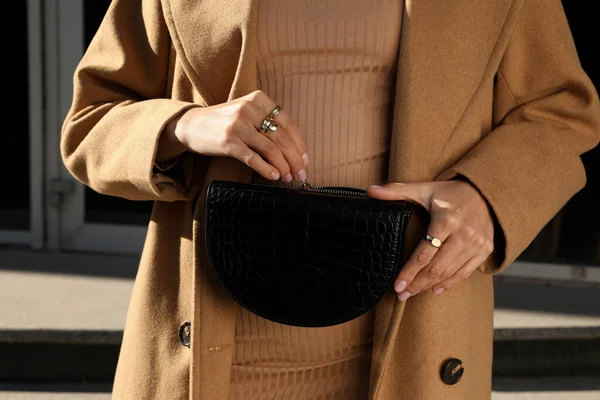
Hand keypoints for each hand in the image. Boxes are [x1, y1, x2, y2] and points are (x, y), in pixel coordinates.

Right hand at [157, 90, 308, 181]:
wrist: (191, 125)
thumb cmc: (223, 122)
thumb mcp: (246, 113)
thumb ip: (267, 124)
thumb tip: (294, 150)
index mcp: (258, 99)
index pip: (289, 124)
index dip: (300, 145)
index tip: (305, 160)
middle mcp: (249, 109)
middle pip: (283, 138)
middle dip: (295, 160)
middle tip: (301, 174)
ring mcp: (238, 125)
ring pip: (271, 149)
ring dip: (283, 167)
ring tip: (288, 178)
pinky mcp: (228, 142)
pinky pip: (253, 158)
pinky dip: (267, 169)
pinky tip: (273, 176)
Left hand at [367, 180, 494, 300]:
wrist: (486, 192)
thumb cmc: (450, 192)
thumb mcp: (424, 189)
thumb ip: (397, 191)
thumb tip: (370, 191)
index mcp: (446, 220)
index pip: (424, 253)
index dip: (409, 272)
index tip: (397, 285)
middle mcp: (463, 234)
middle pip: (436, 267)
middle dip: (417, 283)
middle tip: (402, 295)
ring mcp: (476, 244)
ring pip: (449, 272)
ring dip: (429, 285)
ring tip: (413, 293)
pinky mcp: (485, 250)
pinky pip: (465, 272)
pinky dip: (450, 283)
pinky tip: (435, 289)